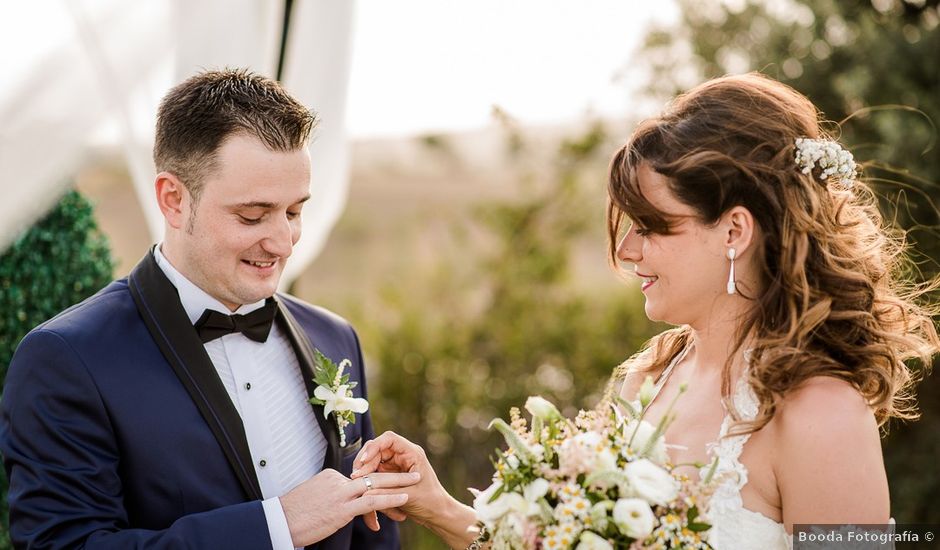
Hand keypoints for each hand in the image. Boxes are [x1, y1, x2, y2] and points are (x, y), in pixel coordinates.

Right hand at [279, 468, 418, 546]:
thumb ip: (328, 496)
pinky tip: (404, 498)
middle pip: (372, 474)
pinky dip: (390, 498)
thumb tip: (335, 503)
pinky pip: (372, 501)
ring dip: (399, 483)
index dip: (377, 483)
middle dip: (395, 473)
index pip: (359, 478)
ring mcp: (340, 494)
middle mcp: (337, 481)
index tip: (390, 486)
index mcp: (330, 477)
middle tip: (413, 471)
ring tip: (417, 480)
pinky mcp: (342, 509)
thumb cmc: (291, 515)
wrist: (278, 523)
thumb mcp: (312, 499)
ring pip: (376, 484)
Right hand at [352, 431, 478, 548]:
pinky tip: (366, 496)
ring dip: (365, 475)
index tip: (363, 461)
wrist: (437, 514)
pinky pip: (374, 476)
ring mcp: (395, 465)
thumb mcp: (407, 496)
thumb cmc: (430, 502)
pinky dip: (369, 485)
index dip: (373, 447)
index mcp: (412, 453)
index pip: (389, 439)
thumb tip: (363, 490)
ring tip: (359, 488)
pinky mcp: (390, 476)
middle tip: (356, 478)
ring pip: (372, 463)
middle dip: (365, 463)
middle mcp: (402, 456)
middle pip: (376, 450)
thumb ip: (386, 492)